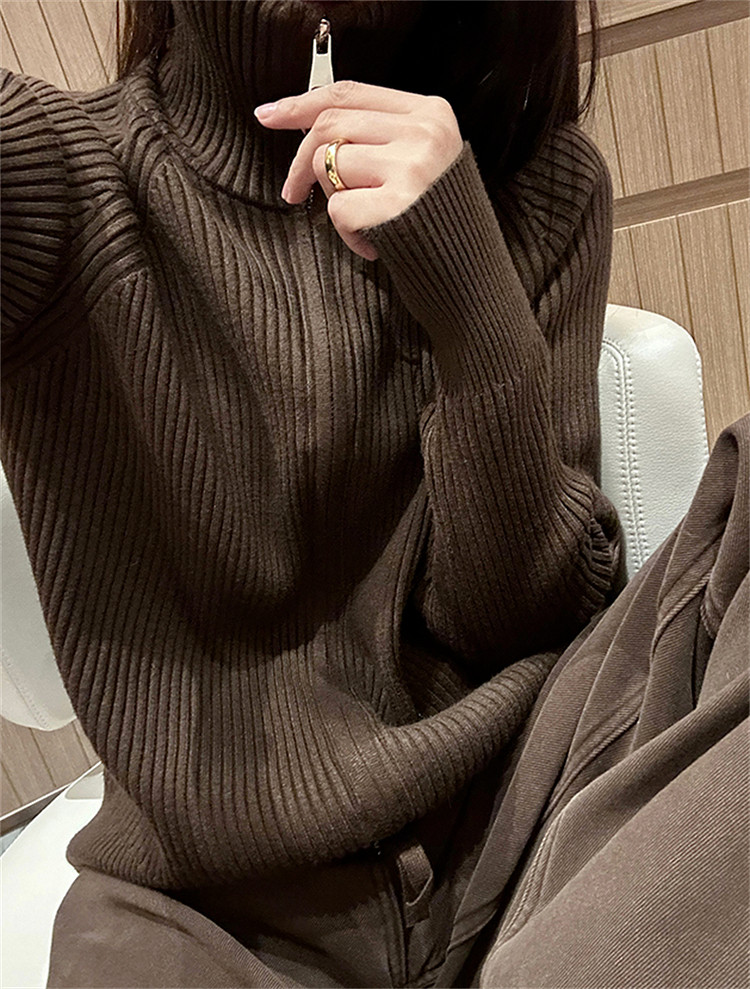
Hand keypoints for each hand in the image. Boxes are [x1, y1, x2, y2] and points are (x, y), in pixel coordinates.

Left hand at [254, 80, 463, 260]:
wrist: (472, 275)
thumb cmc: (437, 223)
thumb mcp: (418, 162)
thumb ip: (378, 136)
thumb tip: (307, 125)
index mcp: (430, 114)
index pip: (350, 93)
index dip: (301, 103)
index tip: (269, 115)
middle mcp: (423, 133)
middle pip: (330, 125)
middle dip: (300, 162)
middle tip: (292, 192)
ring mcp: (412, 167)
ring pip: (330, 165)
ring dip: (333, 201)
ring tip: (364, 221)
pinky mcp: (397, 205)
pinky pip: (339, 210)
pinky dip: (347, 234)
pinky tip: (373, 243)